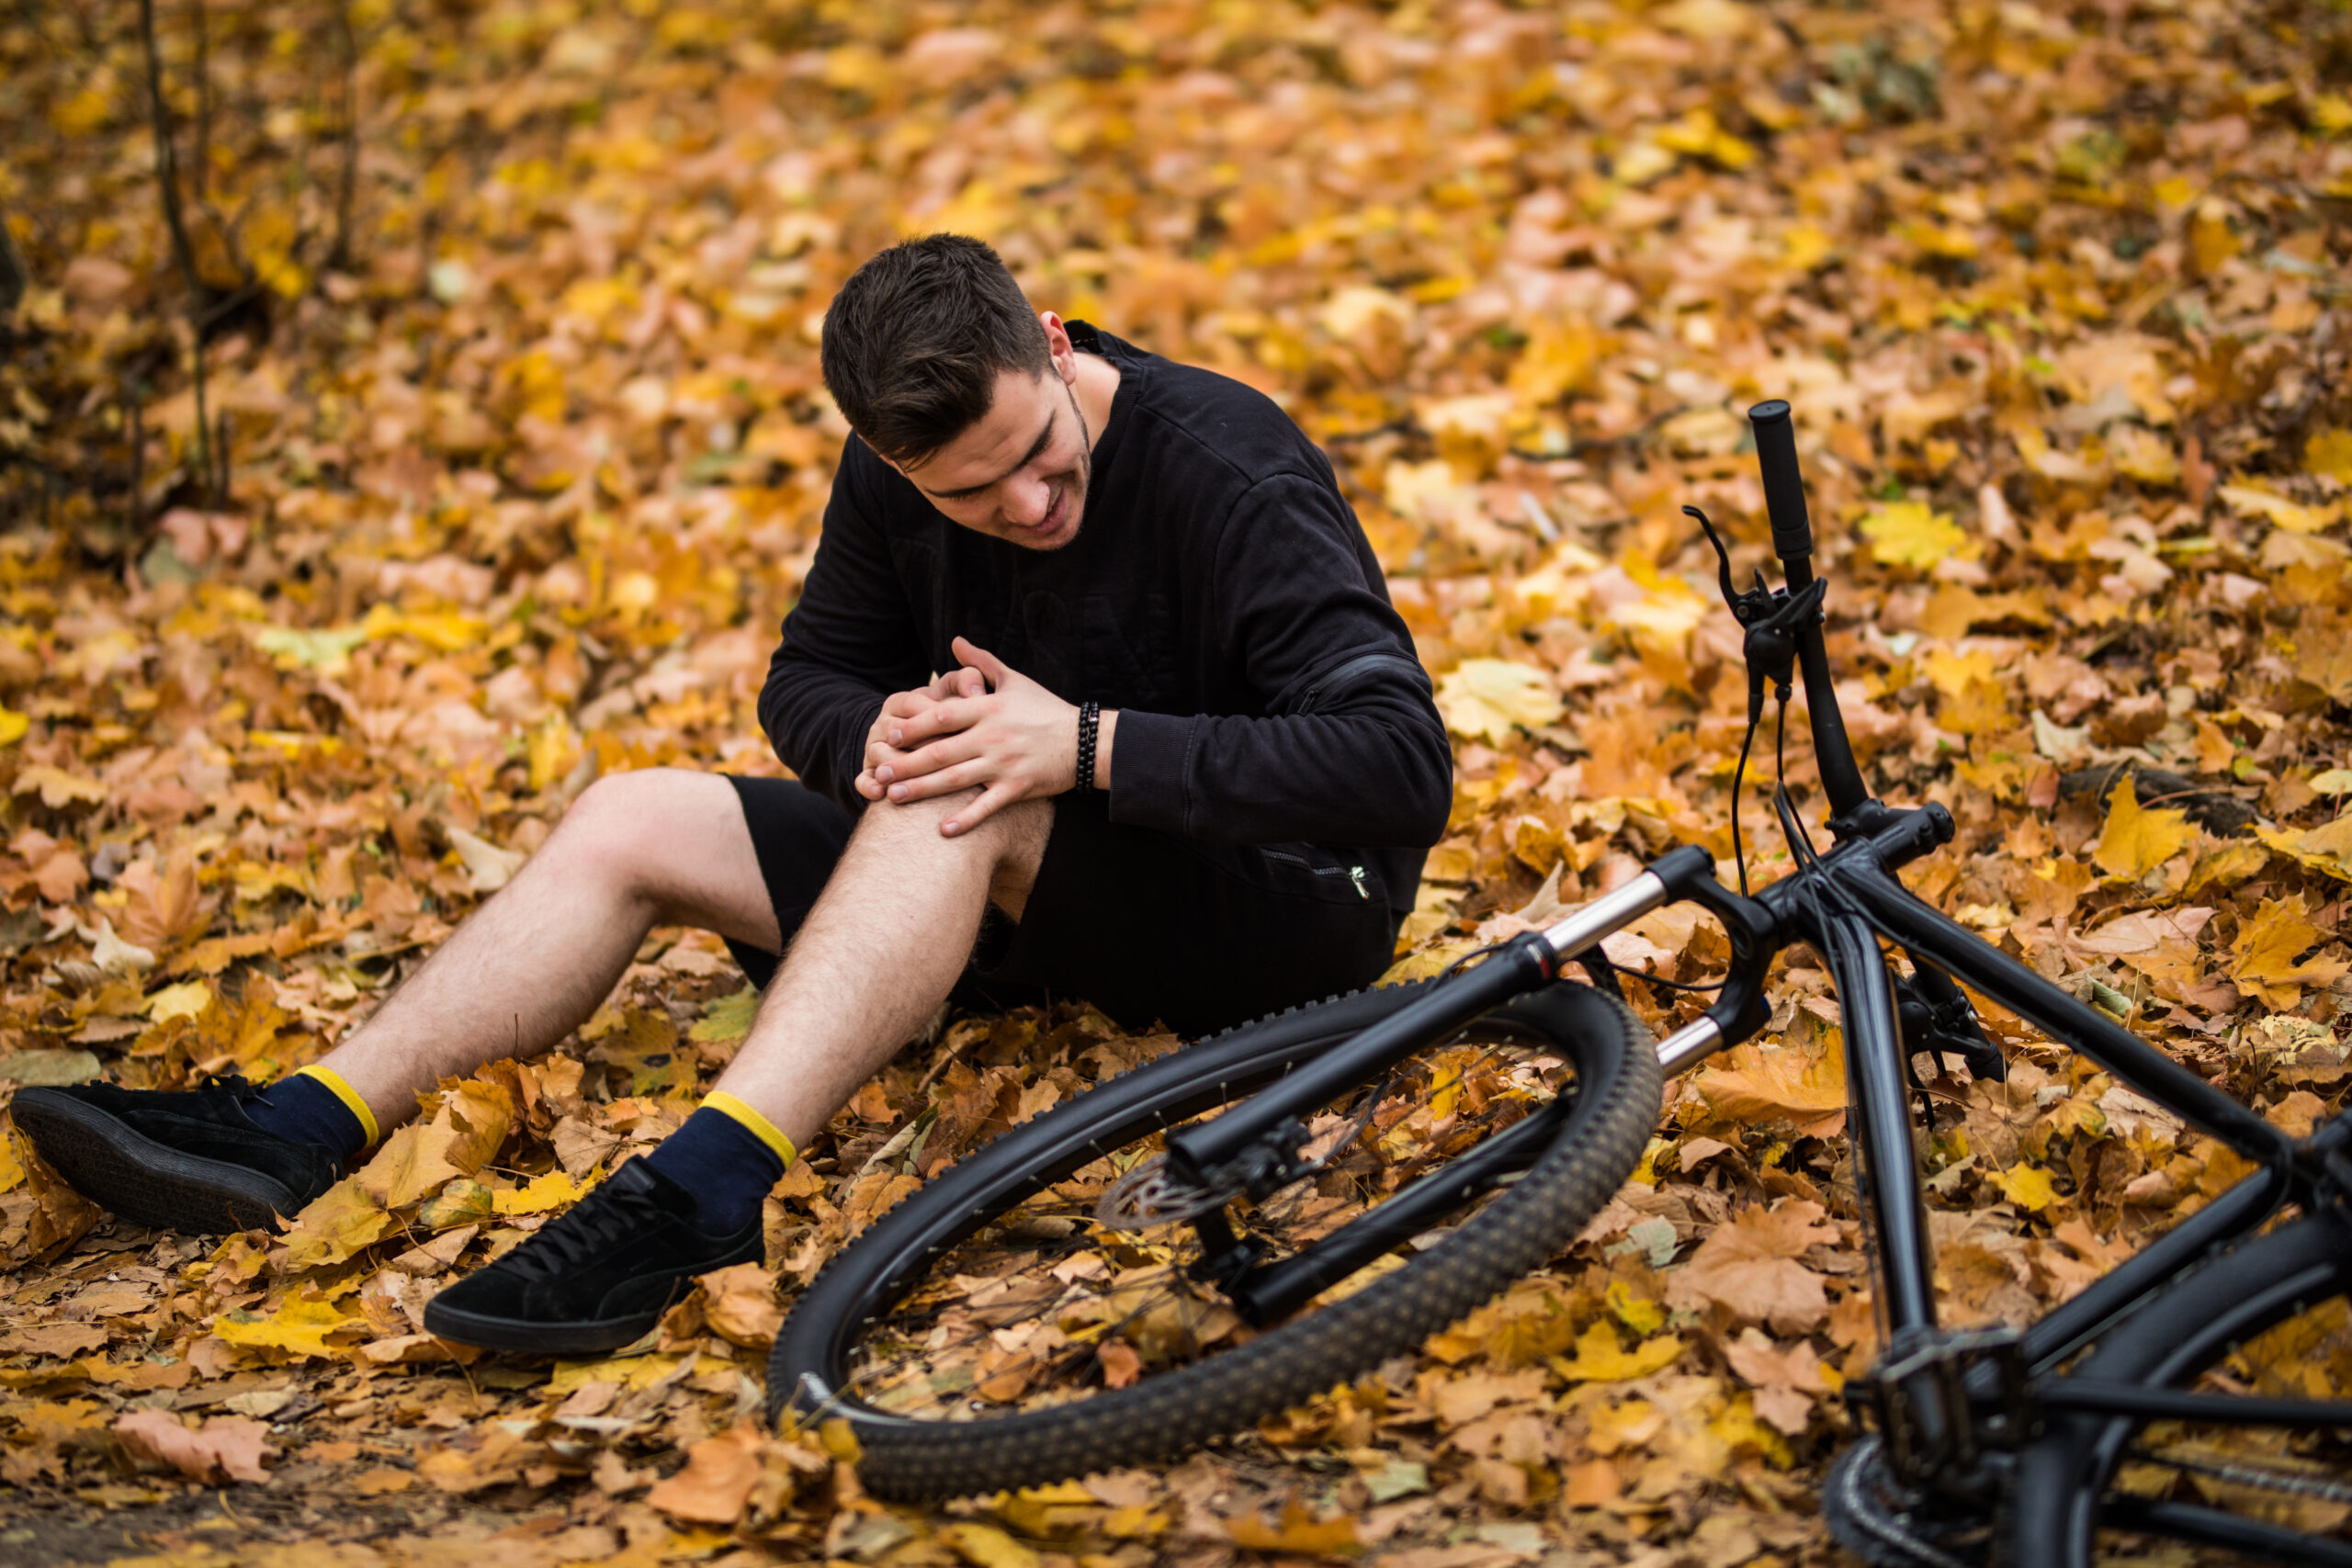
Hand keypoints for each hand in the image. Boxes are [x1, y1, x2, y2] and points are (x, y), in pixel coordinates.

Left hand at [863, 637, 1082, 833]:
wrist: (1086, 741)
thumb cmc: (1046, 709)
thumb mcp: (1014, 680)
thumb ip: (980, 662)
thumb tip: (954, 640)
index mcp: (988, 708)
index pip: (942, 716)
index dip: (912, 725)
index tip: (888, 734)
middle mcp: (992, 736)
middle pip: (939, 751)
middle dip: (905, 762)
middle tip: (877, 770)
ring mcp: (1003, 764)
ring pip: (954, 779)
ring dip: (921, 789)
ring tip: (893, 796)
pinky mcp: (1017, 788)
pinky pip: (986, 806)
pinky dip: (965, 819)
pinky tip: (941, 830)